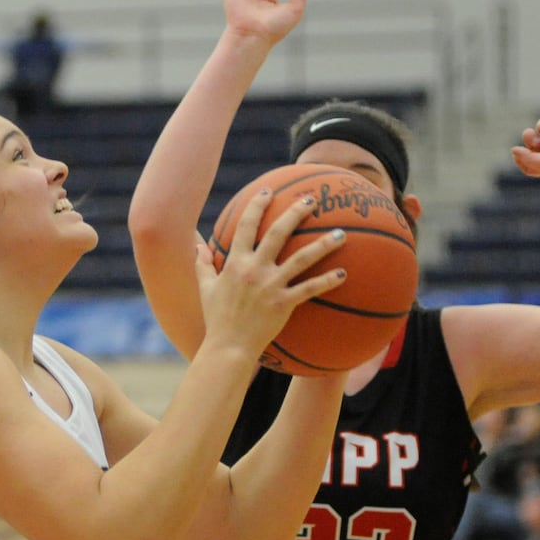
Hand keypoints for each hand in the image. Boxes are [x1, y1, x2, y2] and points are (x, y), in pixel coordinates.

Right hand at [194, 190, 344, 360]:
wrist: (228, 347)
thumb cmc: (216, 318)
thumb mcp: (205, 288)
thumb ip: (202, 265)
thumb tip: (196, 245)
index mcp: (235, 262)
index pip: (246, 225)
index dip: (257, 205)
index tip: (269, 191)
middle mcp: (255, 269)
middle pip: (278, 233)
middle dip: (295, 213)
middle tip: (311, 200)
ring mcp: (271, 286)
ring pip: (301, 258)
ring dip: (323, 244)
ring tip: (340, 233)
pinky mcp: (284, 303)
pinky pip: (309, 289)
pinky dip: (327, 281)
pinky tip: (343, 274)